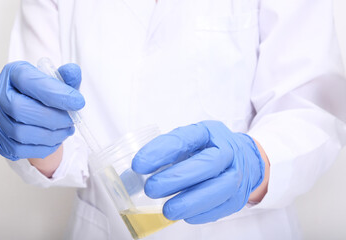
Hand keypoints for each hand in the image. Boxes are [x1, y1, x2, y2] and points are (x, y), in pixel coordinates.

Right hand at [0, 61, 84, 160]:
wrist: (35, 113)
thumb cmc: (45, 95)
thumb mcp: (58, 81)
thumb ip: (66, 77)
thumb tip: (73, 71)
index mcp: (14, 74)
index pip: (29, 82)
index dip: (55, 94)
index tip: (78, 102)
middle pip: (20, 109)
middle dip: (53, 118)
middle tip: (71, 120)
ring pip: (20, 132)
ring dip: (51, 135)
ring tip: (67, 130)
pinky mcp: (0, 140)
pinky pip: (19, 149)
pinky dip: (43, 148)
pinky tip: (56, 140)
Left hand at [132, 120, 264, 223]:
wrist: (244, 158)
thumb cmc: (208, 149)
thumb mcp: (187, 143)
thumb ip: (163, 155)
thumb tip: (132, 177)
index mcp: (209, 132)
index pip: (186, 138)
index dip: (161, 151)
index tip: (139, 165)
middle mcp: (227, 150)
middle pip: (207, 163)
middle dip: (177, 178)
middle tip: (151, 189)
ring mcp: (237, 173)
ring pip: (219, 188)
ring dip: (191, 201)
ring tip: (167, 209)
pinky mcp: (240, 195)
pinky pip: (223, 206)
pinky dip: (202, 213)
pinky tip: (185, 215)